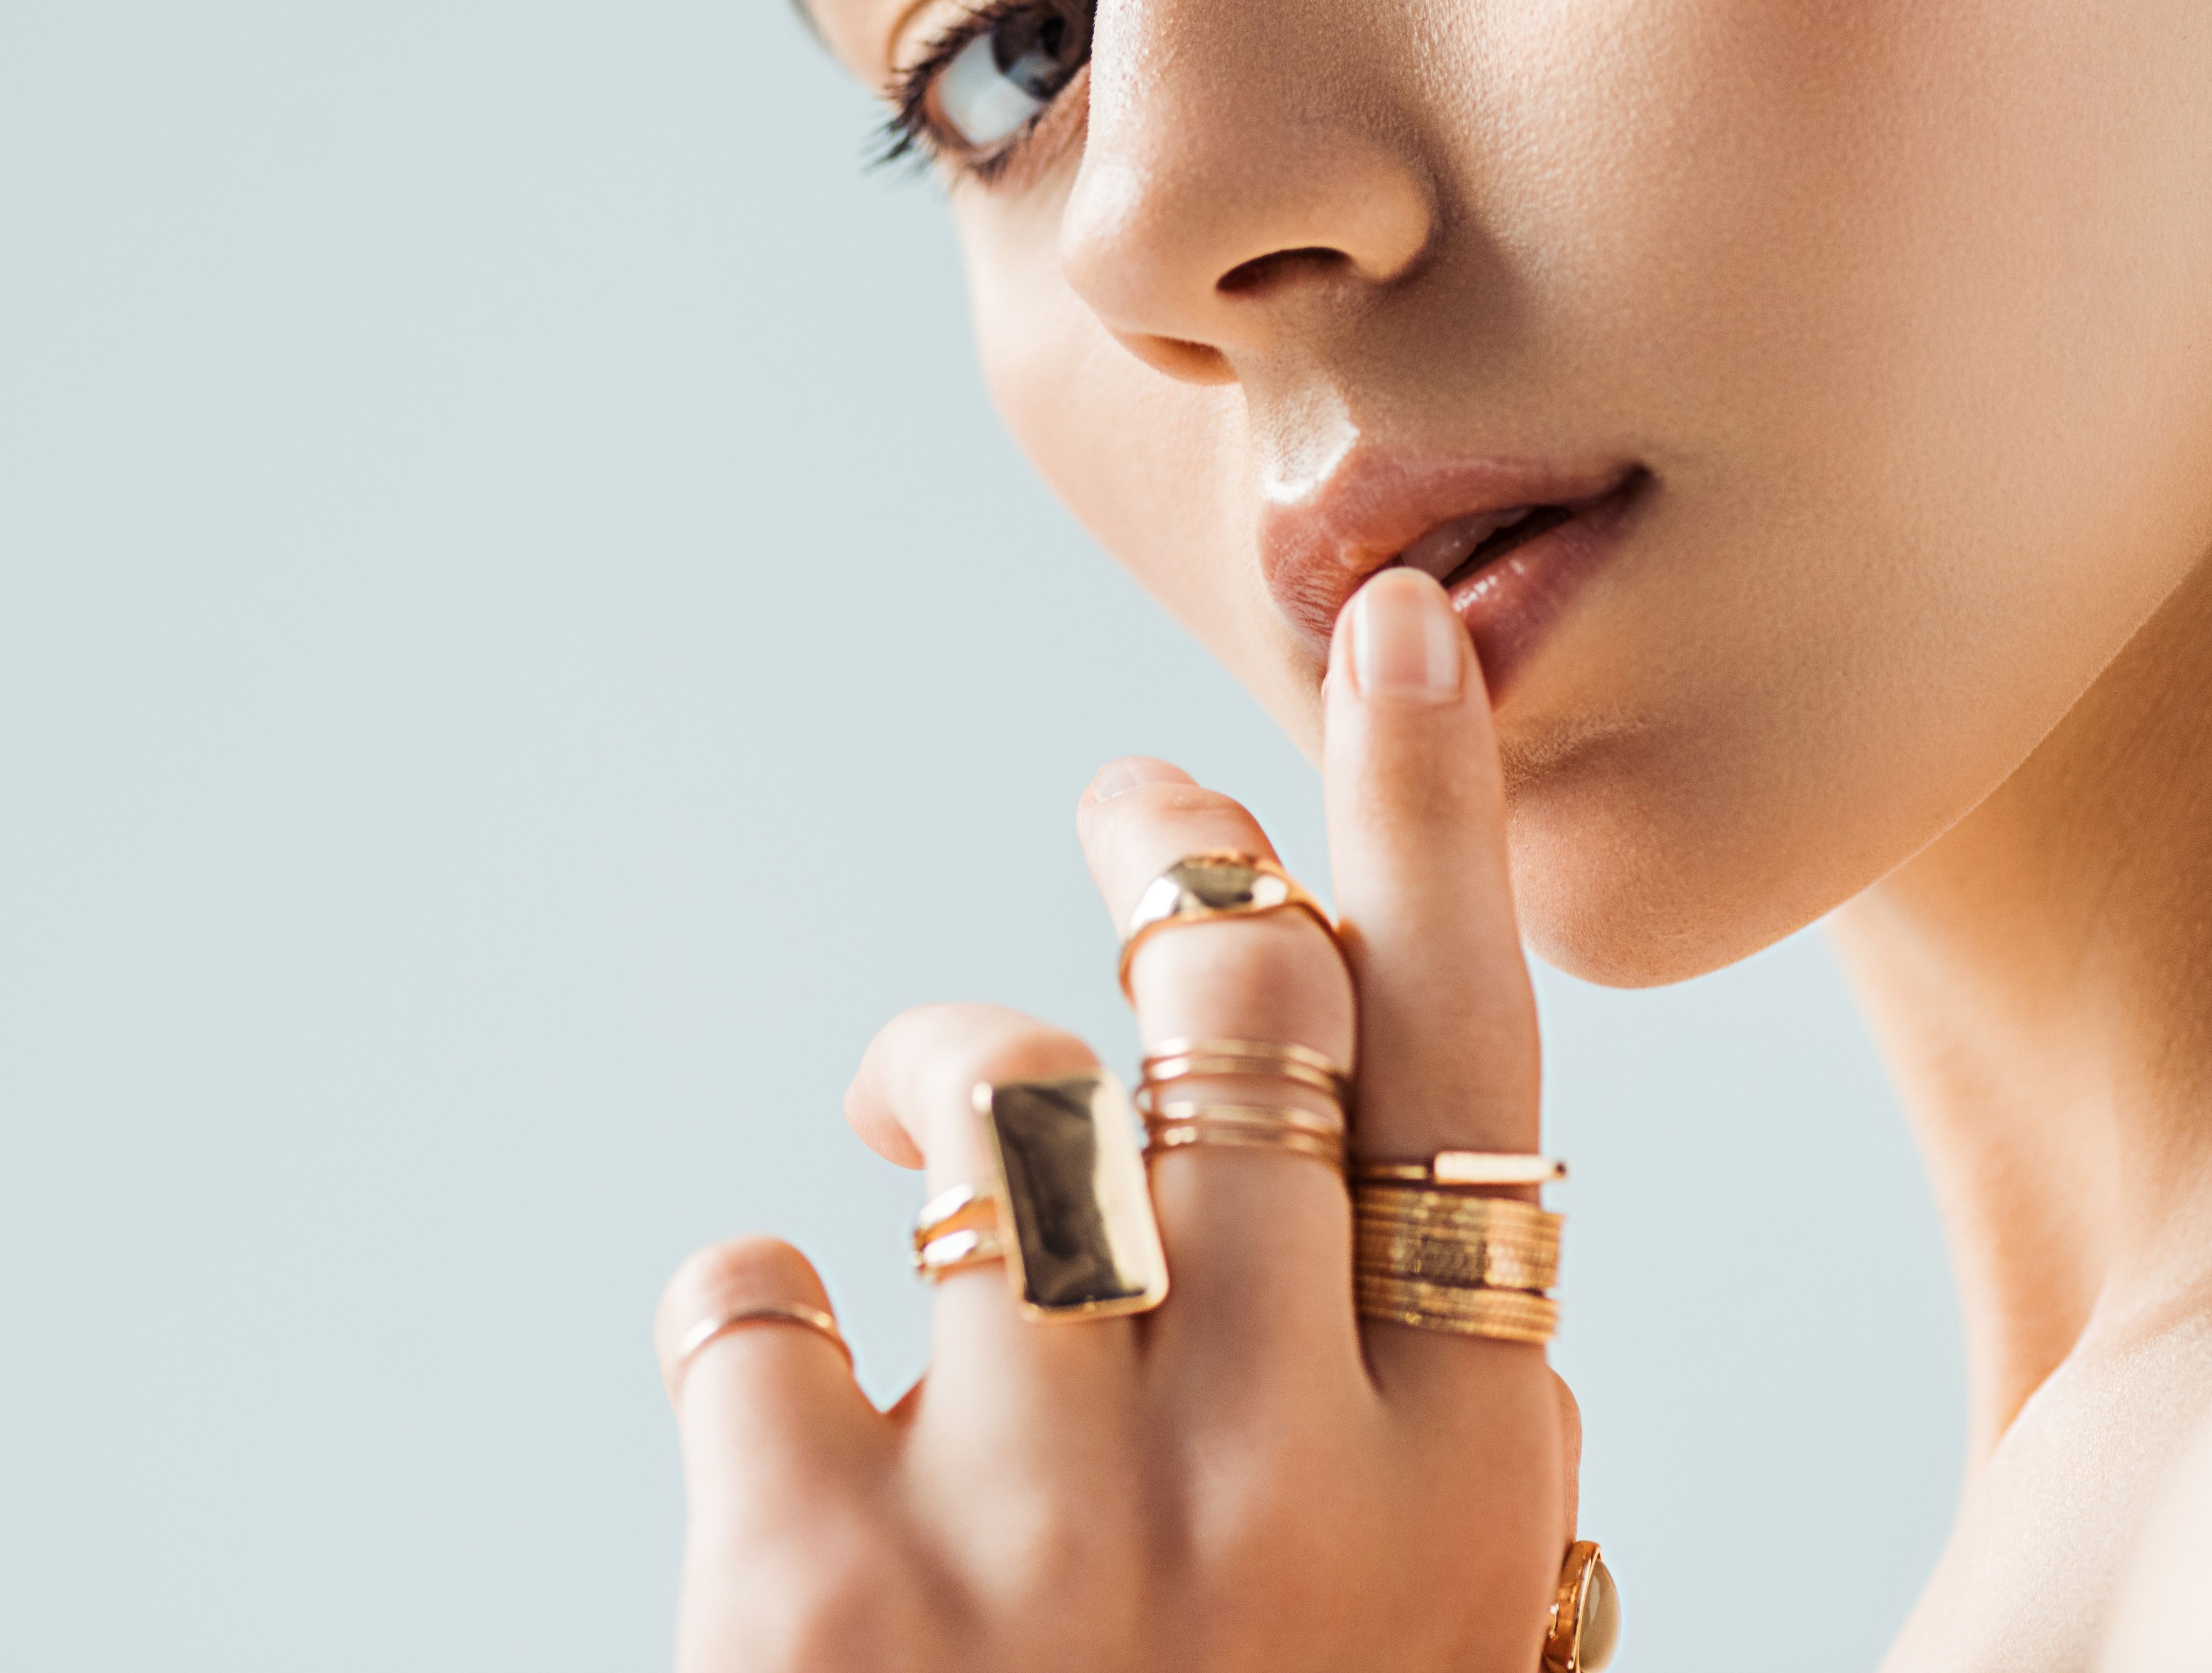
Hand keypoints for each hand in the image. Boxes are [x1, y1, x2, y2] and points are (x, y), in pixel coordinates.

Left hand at [655, 568, 1580, 1670]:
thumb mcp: (1430, 1631)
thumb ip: (1434, 1420)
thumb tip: (1384, 1161)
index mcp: (1460, 1476)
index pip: (1465, 1057)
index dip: (1425, 814)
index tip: (1396, 637)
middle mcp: (1282, 1470)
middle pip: (1230, 1012)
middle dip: (1172, 863)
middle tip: (1130, 823)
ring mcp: (1046, 1531)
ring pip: (999, 1104)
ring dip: (945, 1074)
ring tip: (915, 1140)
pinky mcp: (807, 1596)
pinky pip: (747, 1296)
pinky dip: (746, 1308)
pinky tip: (782, 1384)